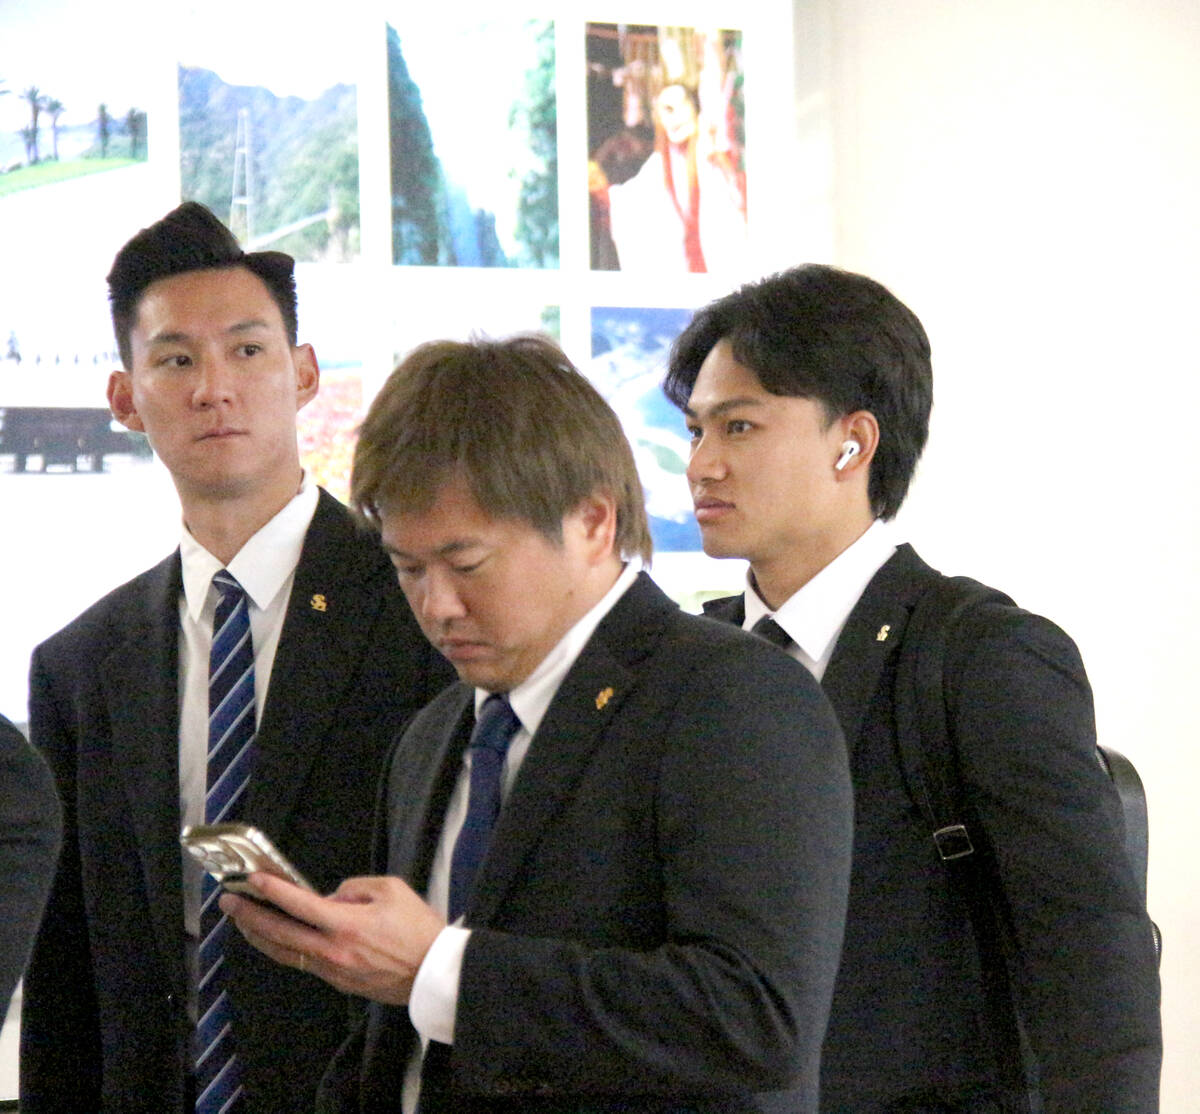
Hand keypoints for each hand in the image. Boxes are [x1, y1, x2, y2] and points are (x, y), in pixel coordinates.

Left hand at [219, 873, 445, 1004]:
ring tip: (243, 922)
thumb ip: (355, 887)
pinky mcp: (339, 983)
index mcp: (347, 924)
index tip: (252, 879)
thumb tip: (330, 897)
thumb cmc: (418, 928)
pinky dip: (285, 949)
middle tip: (230, 902)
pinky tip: (277, 939)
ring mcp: (333, 970)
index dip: (273, 890)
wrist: (434, 972)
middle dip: (250, 916)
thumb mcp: (391, 889)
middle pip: (280, 934)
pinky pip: (304, 963)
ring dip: (260, 936)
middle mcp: (333, 950)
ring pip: (286, 953)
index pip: (299, 904)